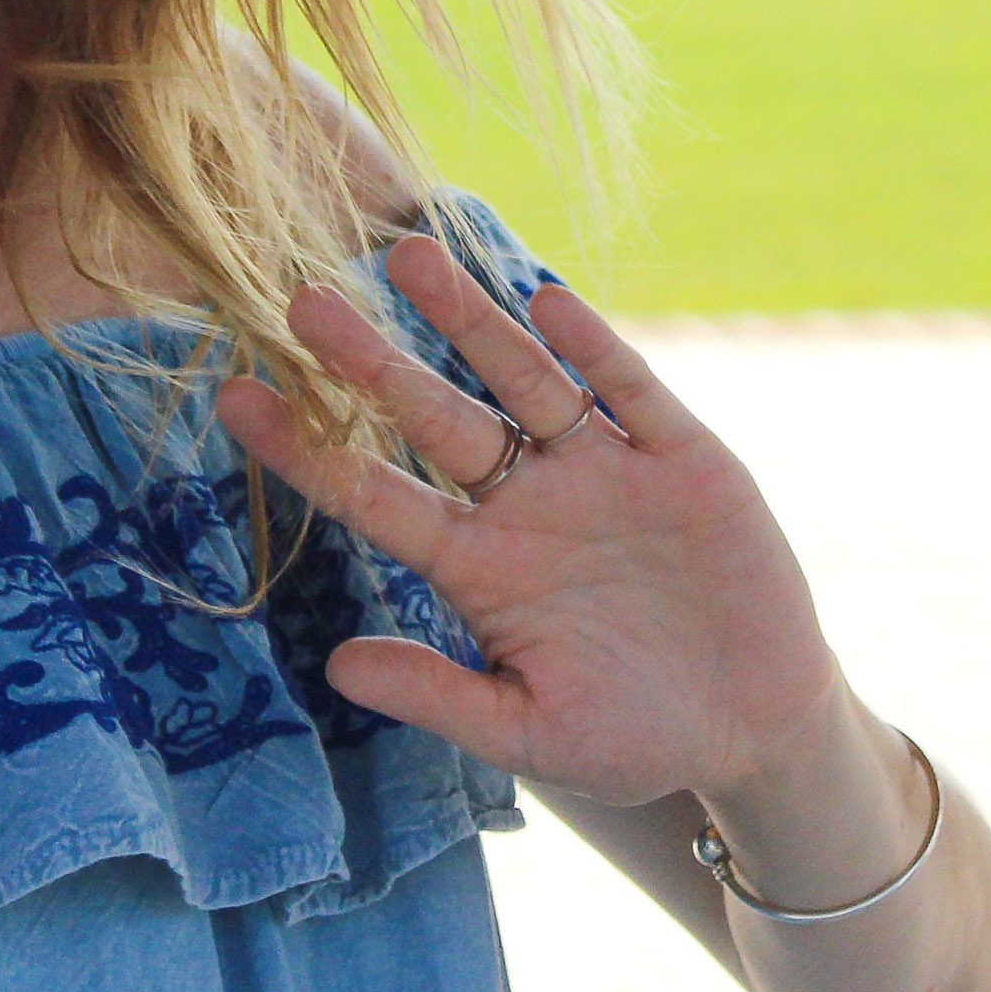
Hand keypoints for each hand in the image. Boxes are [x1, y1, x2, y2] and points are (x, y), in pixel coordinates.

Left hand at [211, 236, 847, 812]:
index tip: (235, 398)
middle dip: (375, 360)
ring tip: (409, 255)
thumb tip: (336, 665)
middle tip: (304, 299)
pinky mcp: (682, 460)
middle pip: (437, 418)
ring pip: (523, 381)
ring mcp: (603, 473)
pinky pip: (629, 391)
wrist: (755, 728)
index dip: (308, 449)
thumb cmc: (634, 736)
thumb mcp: (531, 733)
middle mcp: (528, 505)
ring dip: (470, 320)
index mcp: (480, 568)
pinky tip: (544, 300)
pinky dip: (592, 346)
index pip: (376, 495)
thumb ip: (441, 696)